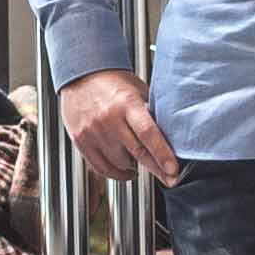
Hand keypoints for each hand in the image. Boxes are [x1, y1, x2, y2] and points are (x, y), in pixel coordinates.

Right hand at [57, 66, 178, 186]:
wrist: (81, 75)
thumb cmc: (113, 82)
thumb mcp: (137, 90)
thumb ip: (150, 112)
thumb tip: (170, 136)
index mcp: (126, 103)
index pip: (147, 133)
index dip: (162, 153)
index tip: (173, 169)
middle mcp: (109, 118)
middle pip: (137, 152)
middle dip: (157, 169)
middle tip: (171, 179)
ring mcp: (93, 131)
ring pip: (120, 163)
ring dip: (134, 166)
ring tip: (142, 160)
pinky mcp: (81, 140)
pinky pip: (101, 167)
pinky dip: (116, 174)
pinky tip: (127, 171)